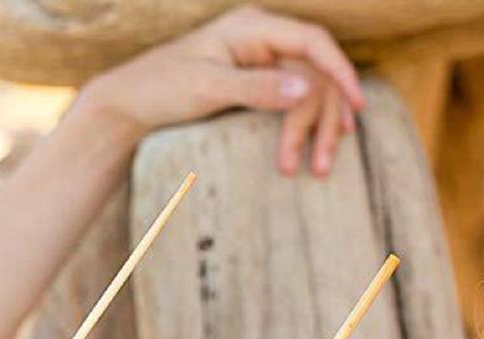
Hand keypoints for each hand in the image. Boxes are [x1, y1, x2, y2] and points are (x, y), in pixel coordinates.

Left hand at [80, 4, 360, 176]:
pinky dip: (304, 124)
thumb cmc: (160, 89)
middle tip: (321, 164)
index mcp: (252, 27)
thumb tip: (305, 88)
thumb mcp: (207, 88)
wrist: (129, 105)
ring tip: (318, 167)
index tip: (354, 105)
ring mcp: (259, 62)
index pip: (312, 42)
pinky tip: (317, 143)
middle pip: (314, 71)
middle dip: (322, 116)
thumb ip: (255, 87)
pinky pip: (291, 100)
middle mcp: (261, 39)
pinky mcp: (253, 85)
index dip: (339, 71)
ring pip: (306, 89)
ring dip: (315, 127)